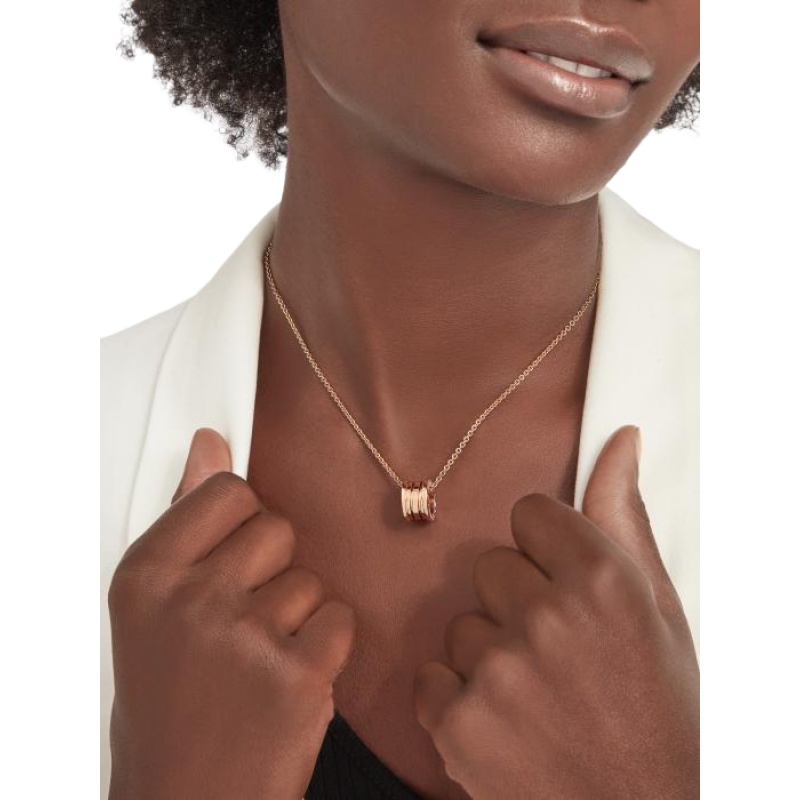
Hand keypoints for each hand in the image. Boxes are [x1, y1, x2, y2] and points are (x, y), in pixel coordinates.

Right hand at [107, 428, 356, 799]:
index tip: (231, 552)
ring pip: (311, 577)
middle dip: (271, 568)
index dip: (241, 522)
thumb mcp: (153, 611)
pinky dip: (325, 647)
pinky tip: (289, 680)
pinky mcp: (299, 674)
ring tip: (258, 661)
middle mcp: (192, 600)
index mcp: (147, 576)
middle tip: (240, 623)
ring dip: (297, 615)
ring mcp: (247, 637)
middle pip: (277, 527)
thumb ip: (184, 518)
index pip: (227, 490)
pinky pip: (340, 617)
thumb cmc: (168, 709)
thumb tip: (209, 443)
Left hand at [413, 425, 698, 799]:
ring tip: (536, 697)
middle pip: (489, 566)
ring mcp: (497, 671)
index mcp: (600, 579)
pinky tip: (504, 725)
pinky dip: (456, 701)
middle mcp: (546, 617)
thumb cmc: (659, 714)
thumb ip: (623, 517)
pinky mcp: (459, 722)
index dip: (543, 551)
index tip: (560, 585)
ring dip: (487, 655)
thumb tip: (619, 437)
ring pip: (460, 623)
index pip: (527, 513)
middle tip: (556, 653)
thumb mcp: (657, 610)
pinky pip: (430, 675)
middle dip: (515, 602)